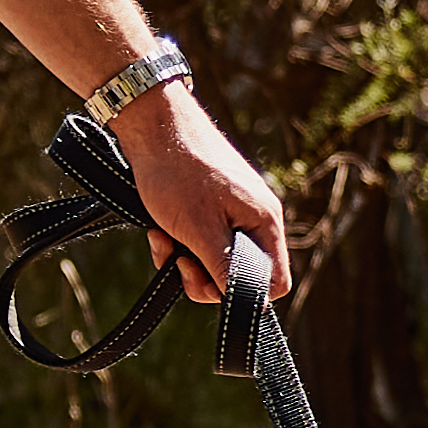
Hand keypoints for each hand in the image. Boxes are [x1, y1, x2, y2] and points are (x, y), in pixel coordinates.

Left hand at [125, 79, 290, 310]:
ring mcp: (234, 212)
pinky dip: (177, 243)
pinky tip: (156, 231)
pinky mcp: (211, 207)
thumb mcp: (198, 230)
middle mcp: (256, 218)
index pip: (275, 282)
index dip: (242, 293)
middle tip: (178, 261)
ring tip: (162, 239)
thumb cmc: (178, 173)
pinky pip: (200, 242)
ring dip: (184, 260)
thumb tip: (247, 303)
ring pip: (215, 260)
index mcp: (265, 223)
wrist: (152, 124)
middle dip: (203, 276)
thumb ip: (224, 269)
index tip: (206, 281)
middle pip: (241, 275)